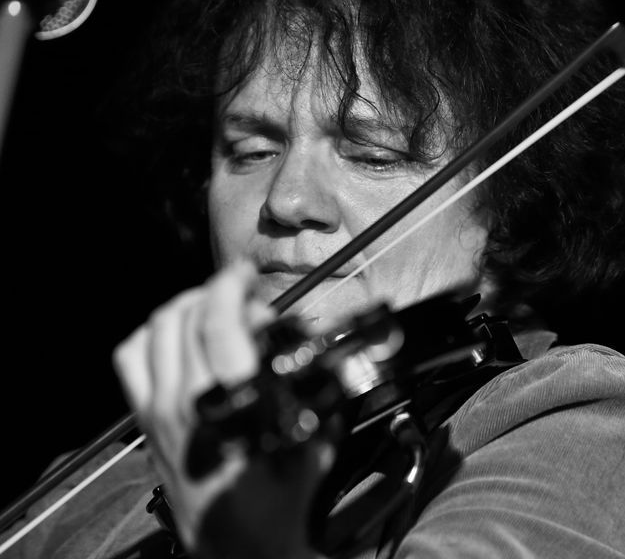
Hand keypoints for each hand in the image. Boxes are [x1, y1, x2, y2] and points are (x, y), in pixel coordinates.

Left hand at [113, 259, 331, 557]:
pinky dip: (151, 334)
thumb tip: (307, 343)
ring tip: (210, 307)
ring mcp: (157, 412)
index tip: (246, 272)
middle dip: (215, 290)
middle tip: (243, 294)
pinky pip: (131, 359)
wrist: (242, 550)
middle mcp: (183, 403)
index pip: (216, 321)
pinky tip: (177, 337)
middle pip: (182, 317)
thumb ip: (315, 388)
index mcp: (226, 407)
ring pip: (153, 331)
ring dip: (182, 306)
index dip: (231, 284)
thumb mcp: (313, 441)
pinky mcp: (147, 422)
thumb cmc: (277, 503)